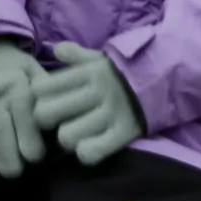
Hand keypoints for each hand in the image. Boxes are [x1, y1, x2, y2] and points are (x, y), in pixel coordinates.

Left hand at [32, 41, 143, 165]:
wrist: (164, 80)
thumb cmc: (122, 73)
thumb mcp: (100, 58)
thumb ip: (76, 54)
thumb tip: (54, 49)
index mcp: (86, 72)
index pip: (41, 88)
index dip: (36, 97)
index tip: (43, 100)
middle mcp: (95, 91)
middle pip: (46, 113)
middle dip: (45, 120)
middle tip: (54, 121)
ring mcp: (109, 113)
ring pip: (66, 136)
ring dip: (67, 138)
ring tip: (74, 133)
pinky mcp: (123, 133)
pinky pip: (91, 152)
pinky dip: (85, 152)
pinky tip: (88, 146)